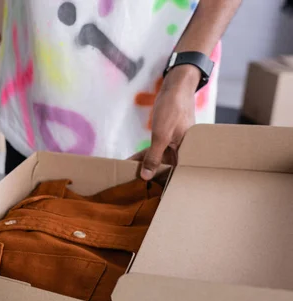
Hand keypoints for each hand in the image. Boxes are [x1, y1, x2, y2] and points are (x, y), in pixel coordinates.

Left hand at [131, 65, 199, 179]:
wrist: (175, 88)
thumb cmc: (173, 109)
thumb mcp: (161, 136)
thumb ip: (154, 157)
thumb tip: (146, 176)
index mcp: (188, 153)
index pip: (177, 175)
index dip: (164, 185)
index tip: (150, 195)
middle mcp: (184, 152)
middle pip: (167, 170)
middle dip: (152, 178)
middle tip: (135, 188)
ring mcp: (175, 146)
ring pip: (159, 161)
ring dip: (145, 167)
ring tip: (129, 176)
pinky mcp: (167, 140)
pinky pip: (155, 152)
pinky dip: (144, 156)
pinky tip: (130, 162)